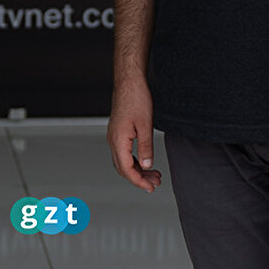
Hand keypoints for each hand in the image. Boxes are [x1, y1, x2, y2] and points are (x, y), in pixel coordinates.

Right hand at [107, 77, 162, 191]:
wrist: (129, 81)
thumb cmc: (136, 97)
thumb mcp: (145, 124)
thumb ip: (146, 147)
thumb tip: (147, 166)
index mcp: (118, 140)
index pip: (126, 170)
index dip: (139, 181)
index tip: (151, 187)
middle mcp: (113, 139)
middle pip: (123, 168)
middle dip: (139, 178)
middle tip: (155, 182)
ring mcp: (114, 135)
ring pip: (123, 160)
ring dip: (137, 169)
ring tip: (153, 174)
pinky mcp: (118, 131)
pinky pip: (124, 152)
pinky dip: (134, 160)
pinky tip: (145, 161)